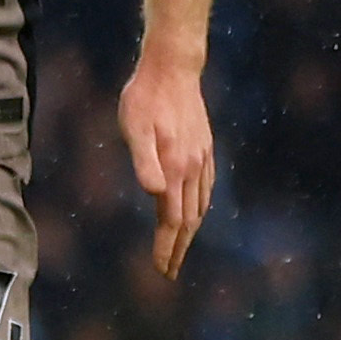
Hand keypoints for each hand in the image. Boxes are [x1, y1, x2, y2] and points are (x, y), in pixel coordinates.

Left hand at [119, 54, 214, 278]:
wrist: (172, 69)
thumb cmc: (145, 97)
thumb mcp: (134, 126)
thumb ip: (143, 160)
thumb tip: (153, 193)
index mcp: (175, 168)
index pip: (172, 219)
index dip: (166, 246)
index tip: (161, 269)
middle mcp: (192, 168)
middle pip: (188, 219)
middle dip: (178, 247)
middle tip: (169, 271)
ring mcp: (201, 159)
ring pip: (200, 205)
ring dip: (189, 231)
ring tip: (180, 247)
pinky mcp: (204, 149)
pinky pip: (206, 188)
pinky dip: (201, 207)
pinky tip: (195, 210)